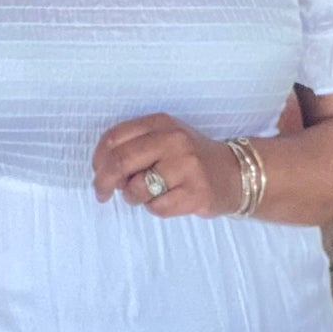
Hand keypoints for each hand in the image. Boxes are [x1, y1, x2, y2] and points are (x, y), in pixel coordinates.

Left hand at [91, 112, 244, 217]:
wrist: (234, 174)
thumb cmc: (191, 159)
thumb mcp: (165, 139)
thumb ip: (134, 147)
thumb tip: (104, 172)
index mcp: (162, 123)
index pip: (115, 137)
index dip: (98, 158)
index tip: (97, 171)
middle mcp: (174, 140)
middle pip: (121, 161)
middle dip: (103, 182)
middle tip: (101, 194)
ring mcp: (187, 166)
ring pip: (137, 188)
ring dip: (134, 197)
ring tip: (150, 194)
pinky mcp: (195, 193)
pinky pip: (156, 207)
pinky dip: (156, 208)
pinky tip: (170, 199)